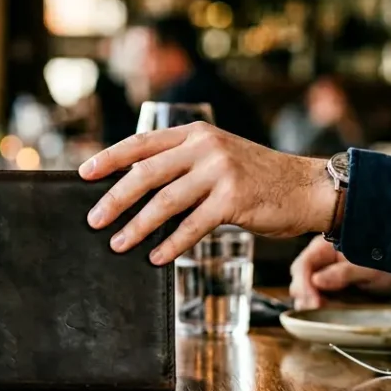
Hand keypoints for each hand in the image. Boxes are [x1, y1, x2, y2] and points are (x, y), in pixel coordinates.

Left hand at [79, 122, 338, 264]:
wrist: (306, 187)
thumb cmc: (258, 177)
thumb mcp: (218, 157)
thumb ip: (184, 164)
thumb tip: (136, 188)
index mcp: (195, 133)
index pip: (142, 142)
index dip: (109, 158)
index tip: (83, 174)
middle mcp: (205, 146)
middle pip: (146, 172)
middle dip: (114, 198)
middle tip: (93, 220)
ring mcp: (219, 171)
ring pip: (165, 201)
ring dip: (137, 226)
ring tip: (118, 244)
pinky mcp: (233, 198)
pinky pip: (192, 225)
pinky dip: (171, 243)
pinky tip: (156, 258)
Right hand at [289, 235, 390, 309]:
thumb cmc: (389, 261)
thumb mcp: (369, 267)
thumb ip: (343, 273)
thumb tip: (316, 281)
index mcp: (326, 247)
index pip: (304, 265)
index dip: (304, 285)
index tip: (313, 303)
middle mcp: (322, 258)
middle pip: (301, 277)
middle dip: (305, 296)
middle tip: (314, 311)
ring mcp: (326, 272)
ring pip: (307, 289)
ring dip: (310, 303)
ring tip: (319, 315)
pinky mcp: (332, 286)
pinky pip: (319, 296)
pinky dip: (319, 306)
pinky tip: (326, 314)